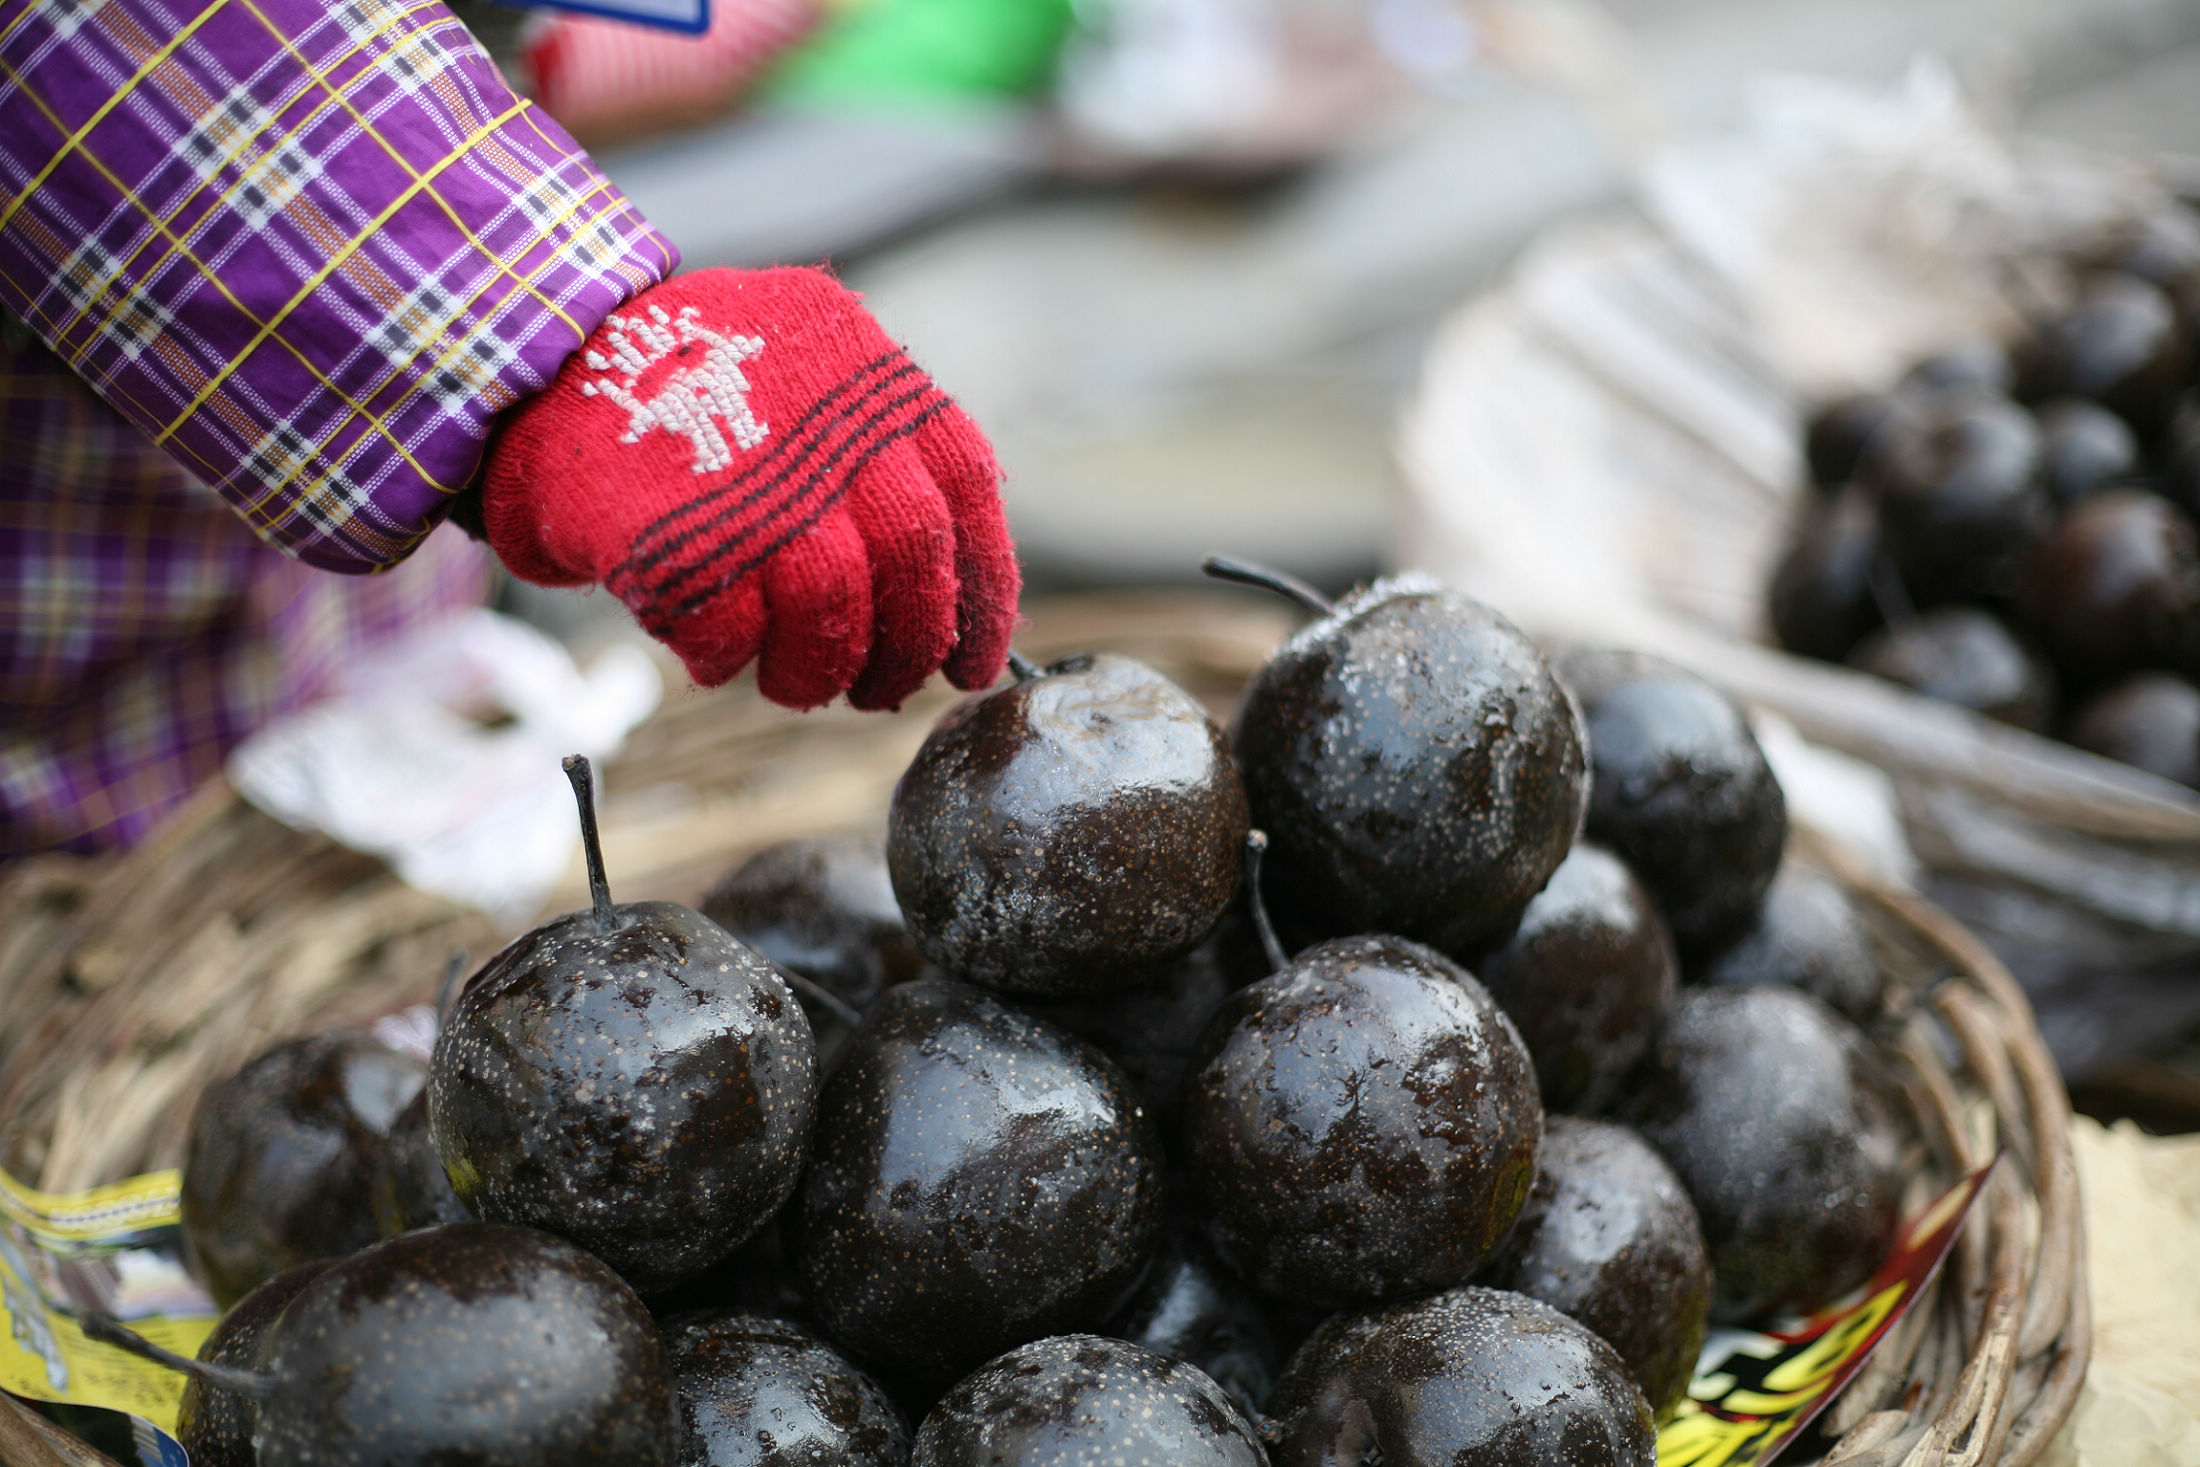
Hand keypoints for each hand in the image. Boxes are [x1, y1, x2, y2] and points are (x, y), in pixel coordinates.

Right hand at [483, 266, 1018, 708]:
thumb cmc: (683, 394)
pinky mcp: (669, 535)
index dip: (984, 593)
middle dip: (907, 646)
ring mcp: (747, 477)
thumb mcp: (800, 376)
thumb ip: (873, 459)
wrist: (532, 359)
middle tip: (884, 689)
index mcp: (866, 375)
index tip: (974, 661)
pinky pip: (731, 635)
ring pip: (830, 609)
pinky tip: (717, 656)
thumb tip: (947, 600)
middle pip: (911, 558)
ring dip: (819, 670)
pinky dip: (730, 661)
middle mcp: (822, 420)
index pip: (966, 491)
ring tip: (797, 684)